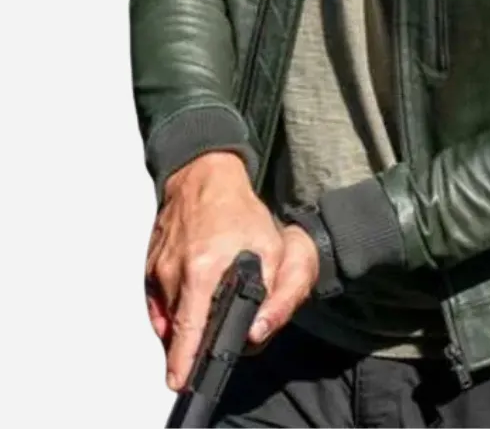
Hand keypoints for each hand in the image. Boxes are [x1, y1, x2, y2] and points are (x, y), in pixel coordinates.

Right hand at [144, 151, 318, 390]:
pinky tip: (190, 298)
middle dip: (188, 346)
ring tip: (206, 308)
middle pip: (176, 328)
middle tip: (198, 355)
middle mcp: (173, 272)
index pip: (188, 329)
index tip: (180, 378)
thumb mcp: (271, 247)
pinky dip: (173, 307)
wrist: (205, 177)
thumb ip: (272, 292)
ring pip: (167, 316)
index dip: (183, 359)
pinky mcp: (150, 265)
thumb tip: (257, 330)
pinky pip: (158, 301)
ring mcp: (158, 268)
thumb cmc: (237, 209)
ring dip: (184, 322)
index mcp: (202, 269)